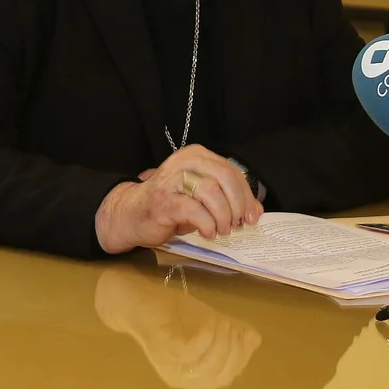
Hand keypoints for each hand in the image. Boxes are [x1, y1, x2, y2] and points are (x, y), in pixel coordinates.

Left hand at [94, 268, 261, 388]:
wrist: (136, 298)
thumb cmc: (172, 313)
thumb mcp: (208, 324)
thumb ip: (230, 333)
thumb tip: (254, 339)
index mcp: (192, 376)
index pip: (227, 377)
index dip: (241, 357)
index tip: (245, 334)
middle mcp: (181, 378)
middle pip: (220, 376)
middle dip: (235, 352)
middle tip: (236, 327)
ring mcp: (169, 364)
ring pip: (208, 367)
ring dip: (223, 343)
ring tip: (225, 322)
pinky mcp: (160, 348)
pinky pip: (189, 353)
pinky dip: (206, 339)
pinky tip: (211, 323)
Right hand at [95, 146, 261, 254]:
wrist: (133, 214)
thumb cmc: (171, 205)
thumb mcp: (201, 196)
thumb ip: (227, 198)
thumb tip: (255, 211)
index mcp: (195, 156)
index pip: (231, 171)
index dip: (246, 195)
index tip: (252, 215)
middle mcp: (183, 163)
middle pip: (224, 177)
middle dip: (238, 204)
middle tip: (238, 223)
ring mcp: (171, 180)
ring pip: (212, 192)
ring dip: (223, 216)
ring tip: (222, 230)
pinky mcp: (164, 201)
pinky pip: (195, 211)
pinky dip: (208, 225)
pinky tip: (207, 232)